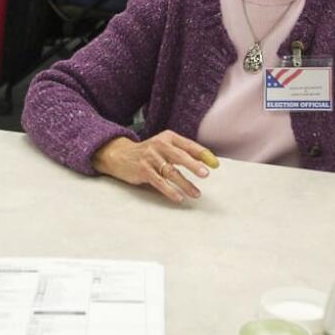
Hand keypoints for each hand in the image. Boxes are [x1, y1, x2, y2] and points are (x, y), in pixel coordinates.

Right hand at [92, 131, 219, 203]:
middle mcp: (159, 145)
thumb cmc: (149, 152)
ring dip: (185, 184)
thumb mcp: (165, 146)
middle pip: (180, 156)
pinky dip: (169, 190)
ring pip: (171, 172)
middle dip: (193, 165)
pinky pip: (159, 182)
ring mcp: (150, 158)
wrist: (119, 155)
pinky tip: (178, 197)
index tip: (215, 164)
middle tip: (205, 174)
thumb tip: (208, 163)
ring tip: (196, 193)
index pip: (189, 145)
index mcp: (168, 137)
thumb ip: (184, 152)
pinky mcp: (142, 170)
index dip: (203, 154)